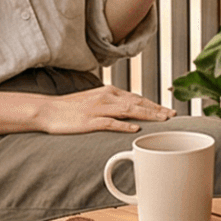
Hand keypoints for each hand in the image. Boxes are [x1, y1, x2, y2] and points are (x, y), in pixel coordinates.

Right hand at [36, 86, 174, 134]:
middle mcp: (107, 97)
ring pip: (129, 110)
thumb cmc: (71, 108)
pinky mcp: (90, 120)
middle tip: (173, 115)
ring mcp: (99, 108)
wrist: (48, 110)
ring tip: (163, 120)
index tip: (168, 110)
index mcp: (109, 92)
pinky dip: (124, 125)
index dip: (154, 104)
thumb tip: (127, 112)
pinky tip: (136, 129)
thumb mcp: (94, 101)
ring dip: (148, 115)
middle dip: (157, 109)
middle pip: (138, 103)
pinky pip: (111, 122)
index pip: (137, 98)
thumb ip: (111, 104)